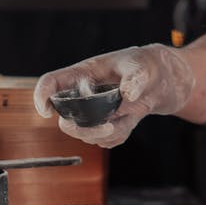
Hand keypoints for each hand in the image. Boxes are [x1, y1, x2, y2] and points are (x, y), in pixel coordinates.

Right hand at [33, 44, 195, 147]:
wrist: (164, 79)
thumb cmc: (147, 64)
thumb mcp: (143, 65)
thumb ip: (134, 78)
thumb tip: (127, 95)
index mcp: (83, 74)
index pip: (51, 83)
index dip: (42, 96)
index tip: (46, 112)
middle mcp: (84, 95)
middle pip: (65, 118)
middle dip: (82, 127)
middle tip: (108, 126)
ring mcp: (94, 112)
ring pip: (85, 133)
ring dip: (106, 132)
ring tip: (130, 114)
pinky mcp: (108, 125)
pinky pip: (105, 140)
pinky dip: (118, 136)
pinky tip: (131, 120)